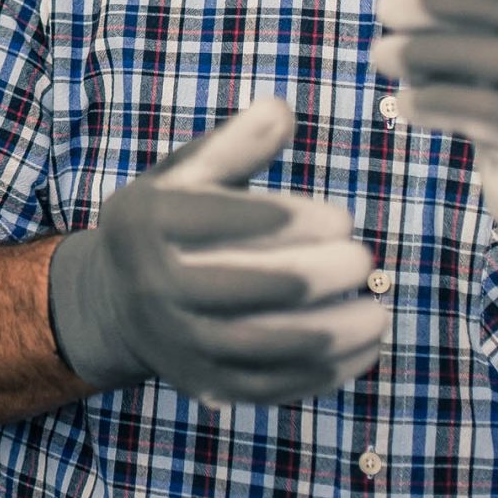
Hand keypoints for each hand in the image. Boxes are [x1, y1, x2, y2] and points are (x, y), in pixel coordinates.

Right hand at [47, 97, 387, 404]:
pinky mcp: (202, 383)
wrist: (119, 304)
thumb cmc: (172, 222)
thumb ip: (235, 145)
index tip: (342, 218)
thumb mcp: (187, 174)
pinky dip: (319, 374)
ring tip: (378, 313)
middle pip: (235, 288)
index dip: (283, 222)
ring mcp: (176, 343)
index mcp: (145, 222)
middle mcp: (152, 286)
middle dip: (308, 277)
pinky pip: (266, 387)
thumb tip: (281, 110)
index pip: (214, 222)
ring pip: (255, 347)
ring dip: (324, 335)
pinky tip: (364, 349)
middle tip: (362, 260)